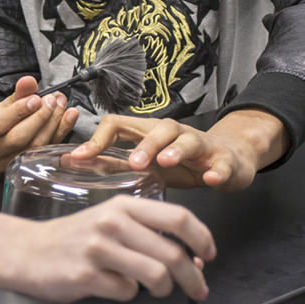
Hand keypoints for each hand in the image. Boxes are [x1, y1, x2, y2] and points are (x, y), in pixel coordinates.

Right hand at [0, 76, 77, 171]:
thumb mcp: (4, 103)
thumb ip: (18, 93)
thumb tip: (29, 81)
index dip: (18, 112)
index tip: (36, 99)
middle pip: (17, 138)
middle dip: (39, 118)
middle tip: (52, 101)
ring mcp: (5, 164)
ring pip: (33, 147)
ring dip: (52, 124)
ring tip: (60, 105)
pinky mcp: (23, 168)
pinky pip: (45, 152)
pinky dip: (60, 133)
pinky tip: (68, 117)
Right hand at [20, 195, 212, 300]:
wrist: (26, 251)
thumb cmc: (72, 238)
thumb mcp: (111, 223)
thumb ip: (148, 235)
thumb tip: (192, 260)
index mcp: (124, 206)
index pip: (179, 218)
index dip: (202, 239)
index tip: (208, 255)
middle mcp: (113, 223)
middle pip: (173, 254)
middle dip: (193, 278)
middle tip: (198, 290)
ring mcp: (99, 249)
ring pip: (156, 276)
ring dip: (163, 290)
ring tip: (155, 290)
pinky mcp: (86, 275)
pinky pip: (127, 292)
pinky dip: (127, 295)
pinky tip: (114, 287)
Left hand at [70, 108, 286, 190]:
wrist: (230, 158)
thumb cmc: (181, 162)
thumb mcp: (145, 162)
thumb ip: (113, 162)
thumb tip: (74, 161)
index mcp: (148, 134)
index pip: (119, 124)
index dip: (98, 139)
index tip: (79, 158)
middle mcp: (174, 134)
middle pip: (158, 129)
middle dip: (144, 145)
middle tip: (133, 162)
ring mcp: (201, 145)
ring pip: (188, 140)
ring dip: (176, 150)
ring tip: (166, 162)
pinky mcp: (224, 160)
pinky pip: (222, 164)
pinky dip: (218, 171)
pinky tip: (211, 179)